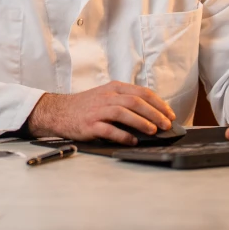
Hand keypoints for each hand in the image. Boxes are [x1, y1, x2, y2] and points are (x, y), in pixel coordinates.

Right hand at [26, 81, 176, 144]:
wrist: (58, 111)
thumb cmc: (86, 106)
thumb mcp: (106, 96)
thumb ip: (125, 100)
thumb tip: (152, 114)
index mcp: (113, 88)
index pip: (141, 92)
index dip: (158, 103)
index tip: (170, 114)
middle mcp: (106, 97)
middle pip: (135, 101)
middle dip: (154, 113)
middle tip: (166, 124)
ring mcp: (97, 111)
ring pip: (123, 113)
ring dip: (141, 122)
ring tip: (153, 131)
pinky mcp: (90, 125)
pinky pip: (109, 130)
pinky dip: (123, 136)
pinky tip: (133, 141)